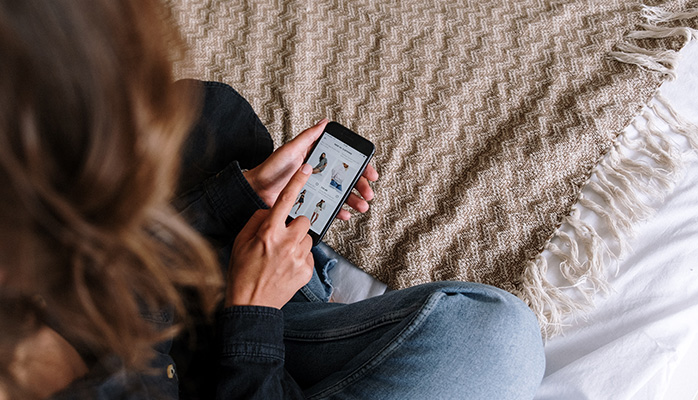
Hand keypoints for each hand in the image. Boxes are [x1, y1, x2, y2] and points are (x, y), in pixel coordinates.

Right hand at [226, 163, 314, 308]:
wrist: (251, 305)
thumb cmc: (242, 273)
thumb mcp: (241, 242)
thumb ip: (257, 221)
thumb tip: (271, 212)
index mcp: (268, 232)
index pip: (286, 200)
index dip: (297, 182)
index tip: (307, 170)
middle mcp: (286, 243)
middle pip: (303, 220)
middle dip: (295, 226)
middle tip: (282, 238)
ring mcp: (299, 258)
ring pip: (308, 238)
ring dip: (298, 243)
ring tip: (282, 257)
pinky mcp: (307, 271)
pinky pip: (309, 255)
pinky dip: (300, 259)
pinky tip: (286, 268)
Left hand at [244, 119, 378, 220]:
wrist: (257, 190)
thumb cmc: (271, 168)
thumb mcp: (291, 149)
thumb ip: (308, 137)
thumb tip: (324, 122)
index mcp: (318, 157)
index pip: (345, 161)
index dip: (361, 167)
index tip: (371, 173)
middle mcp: (320, 173)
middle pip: (347, 179)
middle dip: (361, 186)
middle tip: (368, 194)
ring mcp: (317, 188)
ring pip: (341, 194)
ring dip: (354, 200)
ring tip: (361, 206)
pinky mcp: (311, 202)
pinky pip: (329, 207)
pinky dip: (339, 211)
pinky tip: (345, 214)